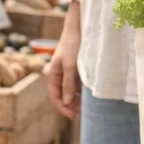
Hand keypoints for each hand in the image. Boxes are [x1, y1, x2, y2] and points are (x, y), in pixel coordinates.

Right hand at [47, 1, 81, 119]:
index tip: (72, 116)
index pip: (55, 96)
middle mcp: (60, 75)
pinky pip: (79, 84)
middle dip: (71, 105)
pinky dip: (83, 91)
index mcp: (53, 74)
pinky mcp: (78, 69)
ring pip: (72, 91)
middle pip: (64, 95)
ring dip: (78, 99)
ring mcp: (69, 72)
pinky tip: (90, 96)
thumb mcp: (70, 65)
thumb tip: (66, 102)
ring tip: (87, 107)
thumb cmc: (72, 44)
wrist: (80, 27)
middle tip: (82, 113)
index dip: (62, 107)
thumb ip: (68, 84)